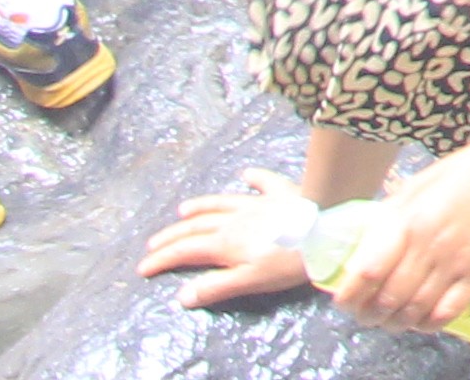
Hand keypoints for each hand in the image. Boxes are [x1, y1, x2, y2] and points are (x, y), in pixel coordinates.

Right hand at [144, 173, 317, 308]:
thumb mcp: (250, 281)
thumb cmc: (288, 261)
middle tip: (153, 245)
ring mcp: (258, 202)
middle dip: (171, 237)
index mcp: (225, 242)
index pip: (185, 250)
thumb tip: (182, 295)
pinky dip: (253, 178)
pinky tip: (246, 174)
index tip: (143, 268)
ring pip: (220, 203)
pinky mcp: (282, 192)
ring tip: (183, 211)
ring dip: (200, 207)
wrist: (325, 229)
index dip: (163, 259)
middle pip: (196, 227)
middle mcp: (235, 219)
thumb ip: (216, 286)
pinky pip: (264, 181)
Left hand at [329, 139, 469, 334]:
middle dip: (368, 314)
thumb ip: (386, 223)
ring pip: (416, 310)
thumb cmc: (456, 174)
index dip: (348, 295)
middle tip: (364, 314)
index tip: (343, 299)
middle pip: (388, 299)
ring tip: (388, 320)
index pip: (367, 273)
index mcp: (409, 224)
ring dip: (395, 322)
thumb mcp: (411, 190)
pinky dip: (429, 323)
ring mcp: (457, 262)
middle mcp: (430, 247)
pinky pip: (449, 311)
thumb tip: (361, 254)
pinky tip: (421, 319)